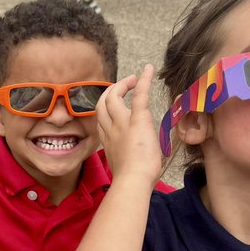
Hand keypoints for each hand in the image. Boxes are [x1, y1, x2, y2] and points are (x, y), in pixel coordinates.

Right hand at [96, 65, 161, 187]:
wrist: (133, 181)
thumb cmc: (132, 180)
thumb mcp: (125, 166)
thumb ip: (126, 157)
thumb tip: (135, 159)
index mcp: (107, 141)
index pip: (101, 119)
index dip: (106, 109)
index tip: (115, 106)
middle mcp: (110, 129)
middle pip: (102, 103)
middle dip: (110, 91)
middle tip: (125, 86)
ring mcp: (122, 123)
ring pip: (112, 96)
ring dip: (122, 84)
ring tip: (134, 79)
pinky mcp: (138, 120)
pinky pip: (139, 95)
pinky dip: (144, 80)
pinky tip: (148, 70)